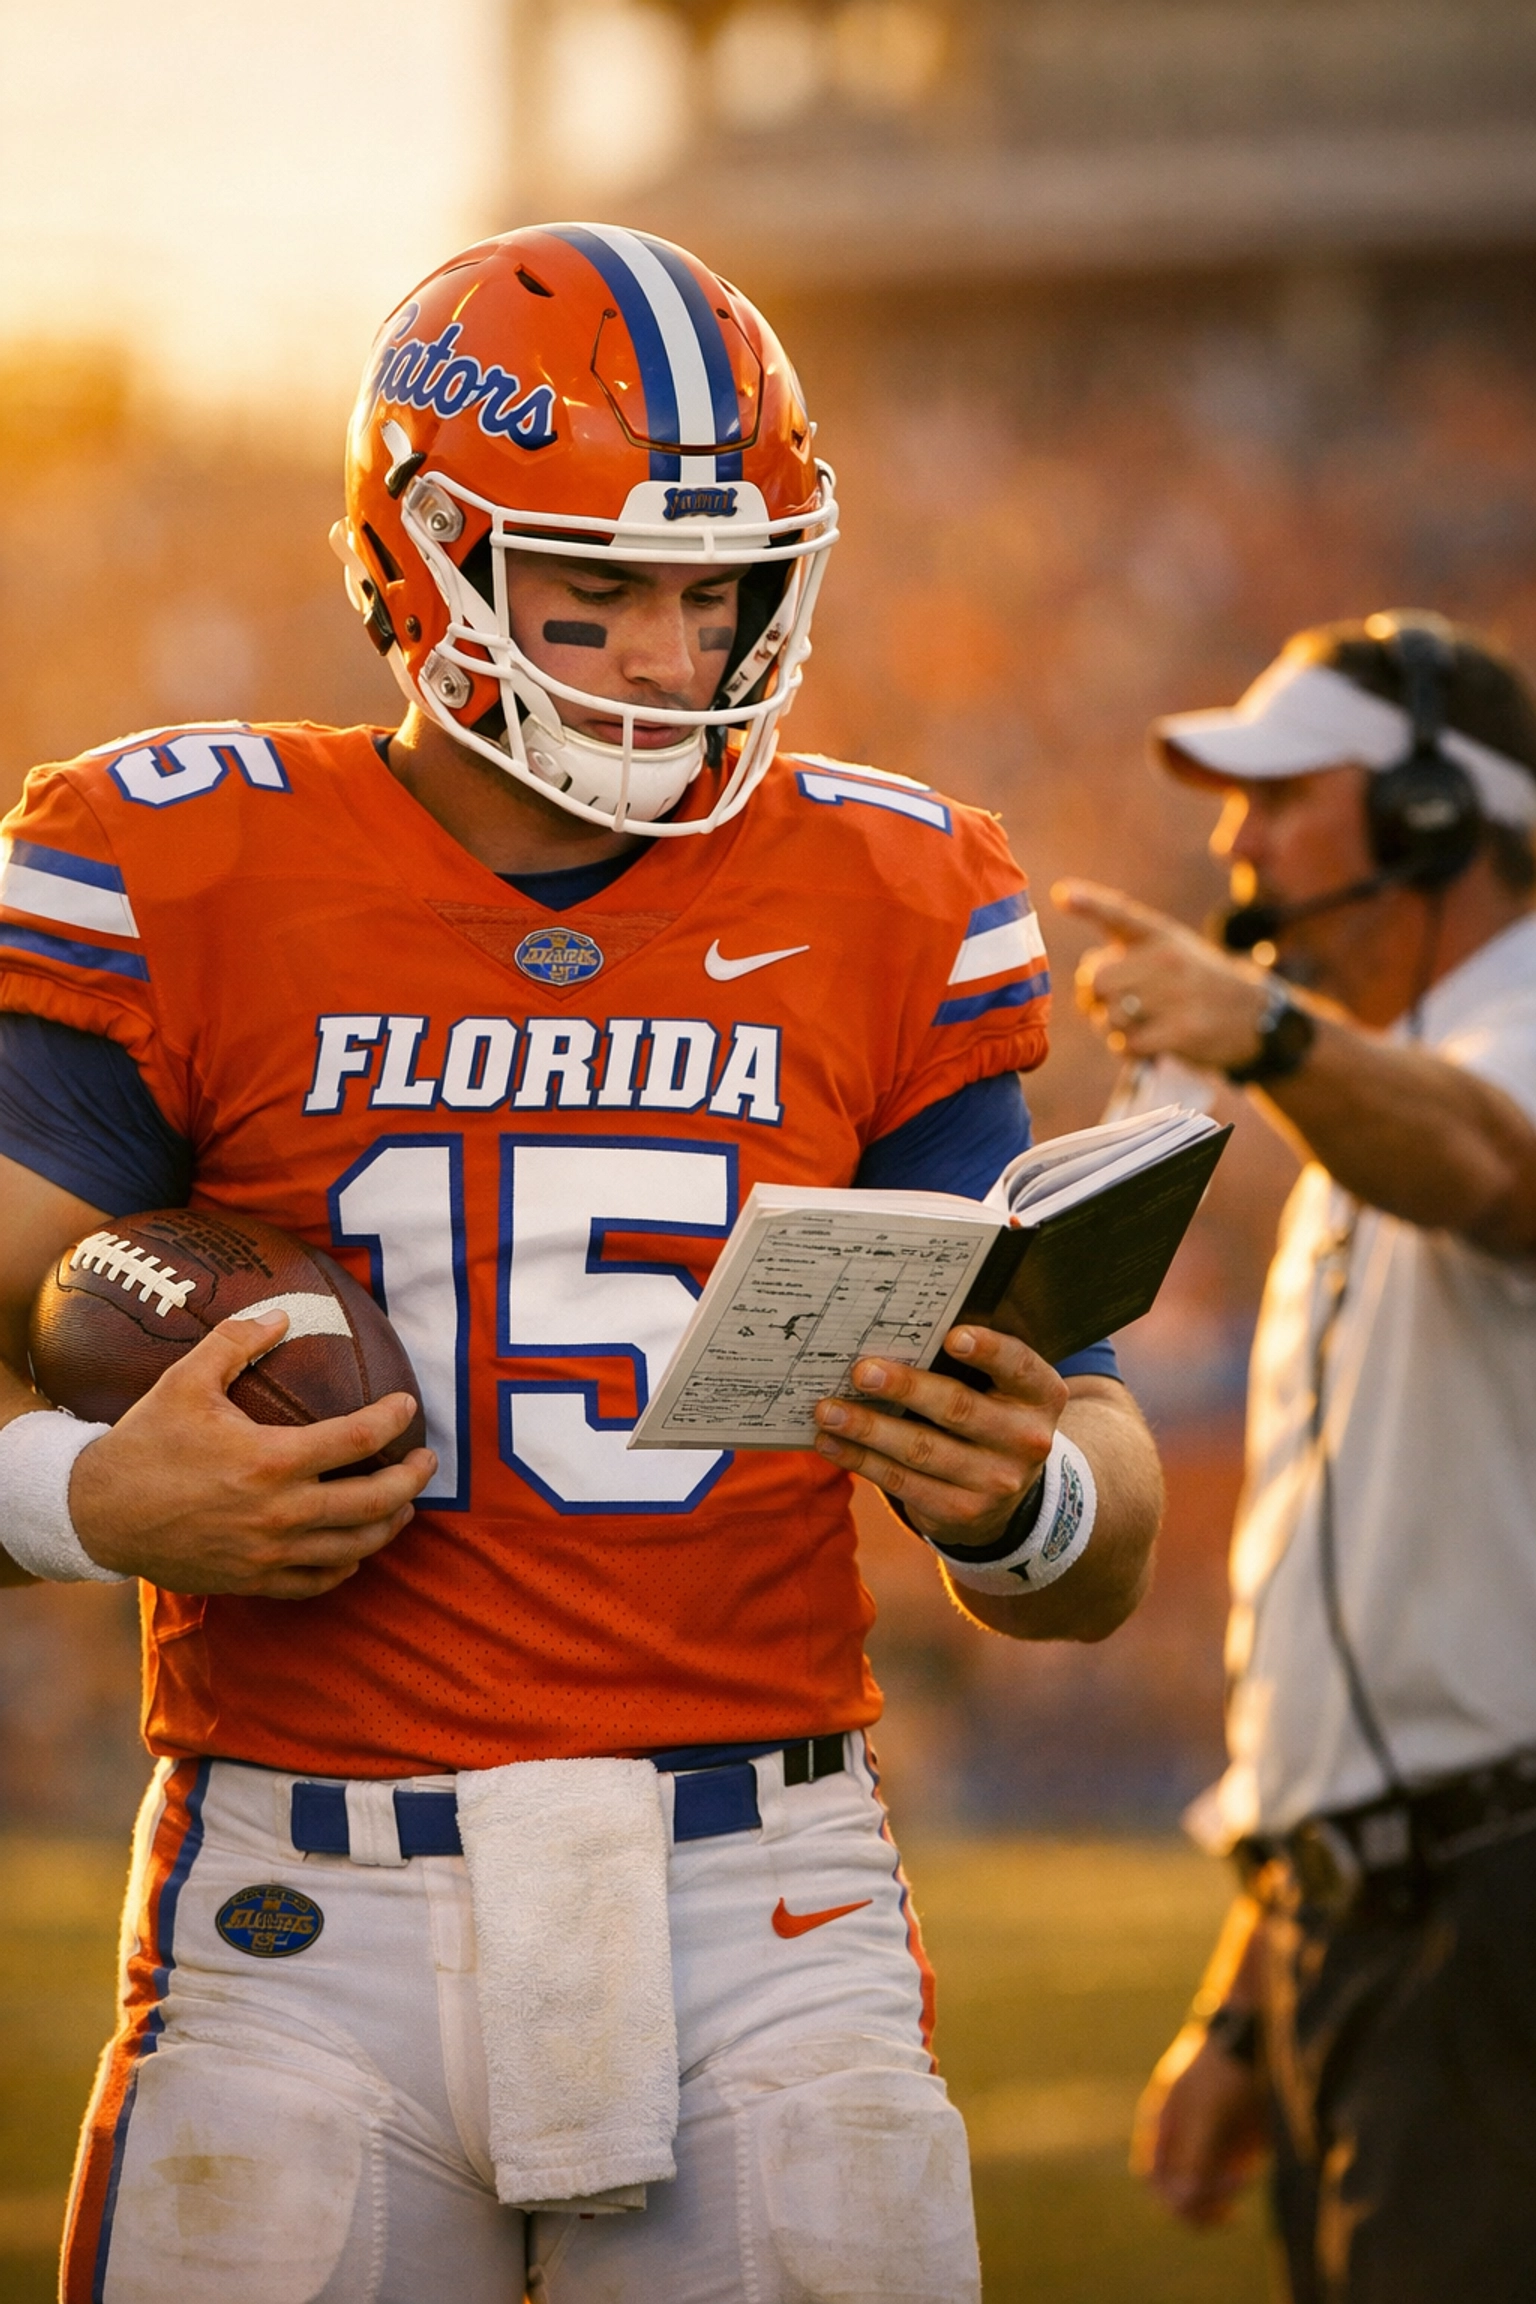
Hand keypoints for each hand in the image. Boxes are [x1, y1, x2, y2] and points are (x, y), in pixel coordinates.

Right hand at [68, 1311, 436, 1598]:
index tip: (408, 1406)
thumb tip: (284, 1313)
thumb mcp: (186, 1379)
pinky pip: (318, 1582)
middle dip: (411, 1480)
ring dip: (389, 1524)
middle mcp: (279, 1513)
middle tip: (426, 1462)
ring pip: (355, 1548)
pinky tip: (354, 1548)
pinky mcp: (253, 1580)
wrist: (96, 1513)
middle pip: (373, 1502)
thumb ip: (237, 1341)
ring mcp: (269, 1554)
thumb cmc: (145, 1442)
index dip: (394, 1419)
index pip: (358, 1438)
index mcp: (270, 1459)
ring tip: (403, 1504)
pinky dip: (346, 1566)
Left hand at [813, 1324, 1065, 1550]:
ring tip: (828, 1411)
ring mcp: (996, 1482)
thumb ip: (965, 1364)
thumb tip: (890, 1333)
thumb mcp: (998, 1390)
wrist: (1004, 1492)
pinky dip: (862, 1460)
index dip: (989, 1350)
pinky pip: (903, 1483)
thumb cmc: (988, 1415)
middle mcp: (1026, 1440)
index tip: (952, 1336)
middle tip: (861, 1372)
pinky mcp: (961, 1511)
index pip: (1019, 1366)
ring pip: (922, 1451)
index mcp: (1040, 1396)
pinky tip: (832, 1443)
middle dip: (905, 1388)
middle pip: (958, 1409)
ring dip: (869, 1429)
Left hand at [1054, 878, 1274, 1073]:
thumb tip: (1085, 980)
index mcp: (1161, 934)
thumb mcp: (1171, 951)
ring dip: (1112, 1028)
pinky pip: (1130, 1044)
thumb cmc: (1196, 982)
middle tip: (1109, 1005)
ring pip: (1110, 1017)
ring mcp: (1176, 995)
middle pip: (1097, 981)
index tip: (1061, 894)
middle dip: (1093, 999)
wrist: (1253, 1014)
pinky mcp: (1183, 1031)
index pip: (1120, 913)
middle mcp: (1168, 959)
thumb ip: (1128, 955)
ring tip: (1136, 1024)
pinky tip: (1148, 1042)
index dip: (1089, 902)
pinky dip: (1129, 1049)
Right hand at [1131, 2023, 1269, 2225]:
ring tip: (1242, 2178)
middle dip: (1200, 2205)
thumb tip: (1182, 2200)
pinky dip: (1239, 2184)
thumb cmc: (1224, 2069)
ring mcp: (1210, 2141)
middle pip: (1180, 2190)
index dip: (1170, 2198)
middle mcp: (1183, 2136)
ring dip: (1222, 2196)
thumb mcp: (1205, 2112)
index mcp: (1164, 2123)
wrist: (1260, 2038)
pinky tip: (1250, 2171)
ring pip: (1208, 2190)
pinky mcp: (1238, 2145)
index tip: (1196, 2198)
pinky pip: (1232, 2180)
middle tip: (1226, 2210)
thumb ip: (1193, 2157)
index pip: (1154, 2178)